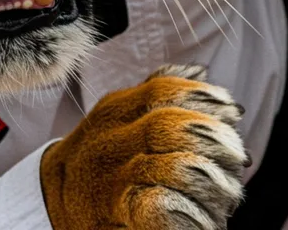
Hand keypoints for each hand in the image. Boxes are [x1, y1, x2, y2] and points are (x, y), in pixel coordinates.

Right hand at [40, 65, 247, 229]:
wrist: (52, 200)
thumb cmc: (101, 160)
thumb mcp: (119, 118)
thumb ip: (154, 95)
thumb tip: (198, 72)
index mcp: (116, 111)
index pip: (163, 90)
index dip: (203, 97)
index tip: (232, 111)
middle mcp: (111, 140)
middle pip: (170, 126)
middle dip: (213, 141)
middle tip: (235, 158)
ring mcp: (113, 178)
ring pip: (174, 167)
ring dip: (211, 183)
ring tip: (224, 195)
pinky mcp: (117, 212)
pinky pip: (161, 208)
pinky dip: (192, 215)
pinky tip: (202, 220)